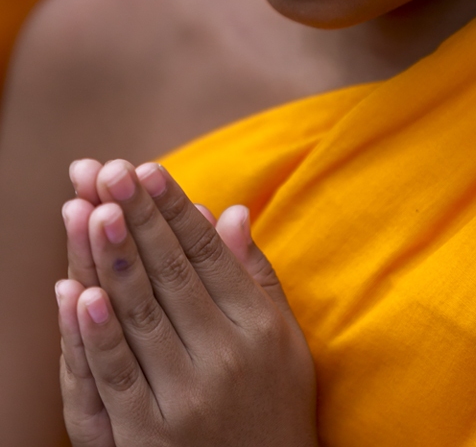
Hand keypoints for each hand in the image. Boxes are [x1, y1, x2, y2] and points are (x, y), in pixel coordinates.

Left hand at [57, 160, 317, 446]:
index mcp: (257, 326)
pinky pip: (117, 377)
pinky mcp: (148, 439)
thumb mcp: (283, 338)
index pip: (207, 253)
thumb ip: (256, 273)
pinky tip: (78, 293)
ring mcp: (185, 399)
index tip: (147, 169)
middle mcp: (224, 357)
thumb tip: (232, 210)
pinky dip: (95, 335)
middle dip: (137, 217)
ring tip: (91, 209)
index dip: (174, 209)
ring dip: (112, 260)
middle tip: (110, 170)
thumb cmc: (276, 406)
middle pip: (170, 274)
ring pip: (140, 316)